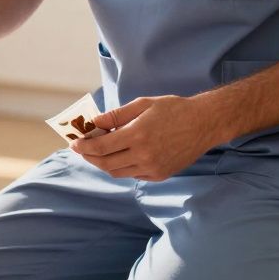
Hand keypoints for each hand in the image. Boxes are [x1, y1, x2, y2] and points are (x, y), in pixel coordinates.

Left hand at [69, 95, 223, 180]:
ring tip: (98, 153)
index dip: (84, 147)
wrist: (204, 123)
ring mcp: (152, 167)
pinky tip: (120, 157)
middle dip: (89, 157)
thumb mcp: (143, 104)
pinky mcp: (160, 175)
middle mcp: (143, 155)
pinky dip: (122, 168)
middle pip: (105, 164)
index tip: (74, 143)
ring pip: (118, 172)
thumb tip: (94, 123)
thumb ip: (116, 115)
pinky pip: (133, 175)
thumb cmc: (174, 109)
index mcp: (137, 135)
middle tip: (82, 150)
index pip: (100, 147)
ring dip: (104, 164)